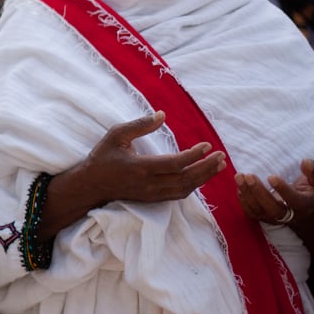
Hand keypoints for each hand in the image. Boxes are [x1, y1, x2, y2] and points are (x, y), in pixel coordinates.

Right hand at [40, 112, 225, 238]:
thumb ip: (139, 125)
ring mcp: (152, 193)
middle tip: (221, 157)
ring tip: (218, 166)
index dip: (194, 155)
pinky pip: (179, 194)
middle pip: (186, 179)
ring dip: (204, 178)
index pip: (175, 163)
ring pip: (185, 189)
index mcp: (140, 167)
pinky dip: (193, 186)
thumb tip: (162, 115)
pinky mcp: (153, 199)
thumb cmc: (103, 157)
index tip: (207, 146)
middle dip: (206, 168)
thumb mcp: (116, 135)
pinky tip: (201, 177)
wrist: (92, 185)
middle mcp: (149, 183)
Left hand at [236, 158, 313, 227]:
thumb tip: (305, 162)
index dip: (283, 190)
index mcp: (305, 205)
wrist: (307, 211)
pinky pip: (252, 214)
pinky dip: (243, 202)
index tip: (271, 176)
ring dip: (247, 194)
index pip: (294, 201)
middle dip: (259, 192)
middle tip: (248, 175)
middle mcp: (290, 215)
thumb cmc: (313, 190)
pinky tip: (239, 187)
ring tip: (239, 177)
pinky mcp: (264, 218)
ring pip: (259, 211)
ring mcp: (275, 218)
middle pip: (273, 209)